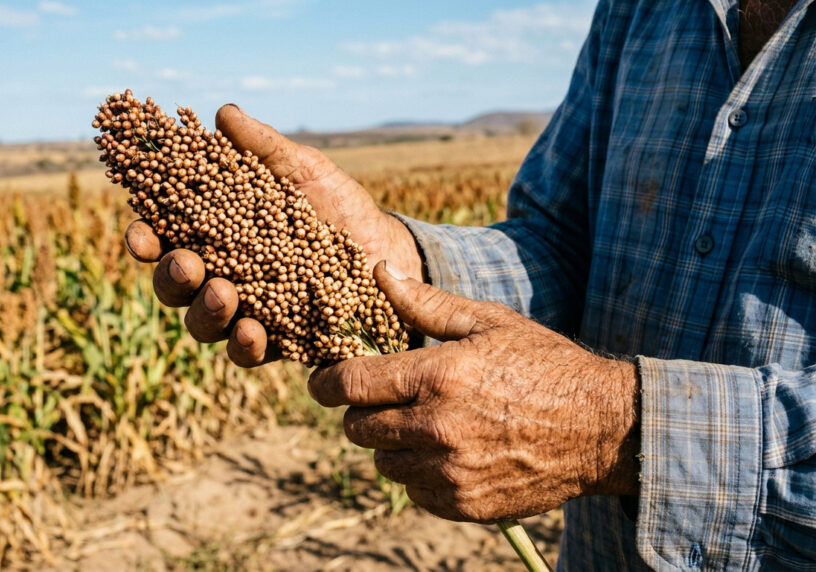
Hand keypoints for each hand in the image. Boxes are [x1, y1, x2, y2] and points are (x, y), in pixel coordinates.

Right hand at [124, 104, 423, 366]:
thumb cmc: (336, 205)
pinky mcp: (277, 343)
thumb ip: (262, 148)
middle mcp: (221, 276)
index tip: (142, 233)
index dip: (146, 238)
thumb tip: (224, 113)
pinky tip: (255, 333)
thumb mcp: (302, 170)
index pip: (166, 238)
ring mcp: (245, 313)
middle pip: (175, 285)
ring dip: (205, 312)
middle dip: (172, 277)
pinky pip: (249, 351)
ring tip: (223, 294)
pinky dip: (246, 345)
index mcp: (216, 234)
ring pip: (204, 323)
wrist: (388, 251)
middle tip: (186, 264)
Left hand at [308, 262, 640, 522]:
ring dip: (393, 445)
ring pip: (383, 464)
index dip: (325, 383)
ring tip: (427, 425)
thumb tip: (377, 271)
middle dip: (364, 412)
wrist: (602, 428)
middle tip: (388, 400)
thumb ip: (425, 303)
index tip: (323, 383)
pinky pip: (415, 493)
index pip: (348, 386)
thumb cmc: (543, 364)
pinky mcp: (466, 504)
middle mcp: (438, 428)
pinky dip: (421, 476)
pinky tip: (450, 454)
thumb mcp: (487, 321)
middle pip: (358, 429)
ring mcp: (451, 472)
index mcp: (438, 376)